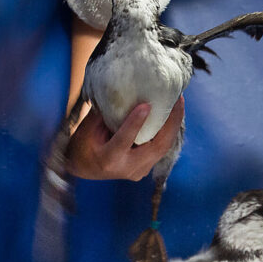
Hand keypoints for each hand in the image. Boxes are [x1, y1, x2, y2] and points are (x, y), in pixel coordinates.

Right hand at [66, 96, 184, 180]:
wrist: (85, 168)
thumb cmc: (83, 144)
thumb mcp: (88, 128)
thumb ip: (106, 113)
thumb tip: (125, 91)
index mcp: (109, 159)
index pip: (124, 140)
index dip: (135, 123)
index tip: (146, 105)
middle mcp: (128, 168)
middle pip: (157, 147)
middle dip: (171, 123)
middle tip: (178, 100)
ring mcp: (140, 171)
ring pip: (163, 148)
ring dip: (173, 125)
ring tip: (179, 102)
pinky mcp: (146, 167)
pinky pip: (161, 148)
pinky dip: (167, 131)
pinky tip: (172, 114)